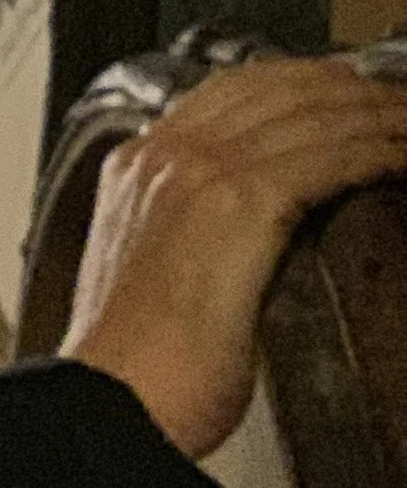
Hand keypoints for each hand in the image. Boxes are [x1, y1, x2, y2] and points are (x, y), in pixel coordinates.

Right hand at [60, 54, 406, 460]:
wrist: (110, 405)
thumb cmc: (131, 370)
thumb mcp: (147, 276)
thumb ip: (185, 232)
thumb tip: (243, 234)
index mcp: (136, 168)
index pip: (232, 90)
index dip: (302, 82)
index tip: (345, 95)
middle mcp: (166, 156)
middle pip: (280, 86)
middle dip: (351, 90)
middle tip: (396, 106)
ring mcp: (202, 172)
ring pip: (315, 114)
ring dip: (380, 117)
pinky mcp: (242, 203)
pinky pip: (333, 154)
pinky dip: (379, 151)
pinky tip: (401, 159)